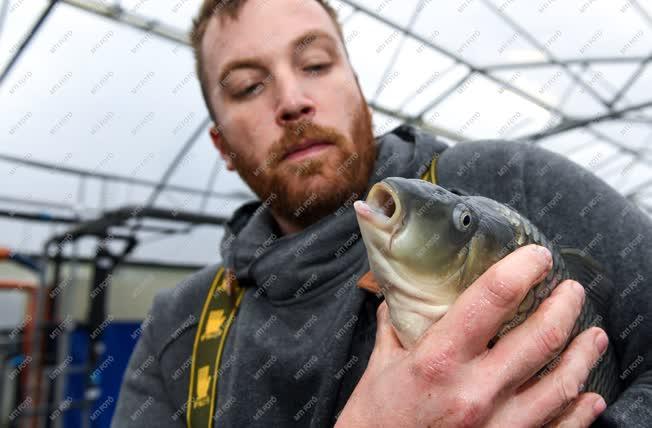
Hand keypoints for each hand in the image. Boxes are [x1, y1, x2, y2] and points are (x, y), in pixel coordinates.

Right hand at [336, 244, 607, 426]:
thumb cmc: (374, 420)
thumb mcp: (379, 367)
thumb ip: (395, 328)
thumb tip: (400, 299)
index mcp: (439, 360)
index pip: (491, 299)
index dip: (522, 269)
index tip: (537, 257)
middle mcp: (475, 391)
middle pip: (540, 337)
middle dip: (564, 306)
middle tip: (571, 291)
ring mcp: (498, 425)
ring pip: (562, 384)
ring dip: (583, 354)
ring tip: (593, 336)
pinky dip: (581, 411)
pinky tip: (589, 396)